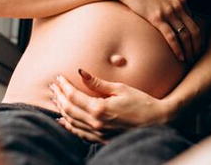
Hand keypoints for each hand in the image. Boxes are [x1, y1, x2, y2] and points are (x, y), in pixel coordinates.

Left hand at [49, 70, 170, 142]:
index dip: (64, 86)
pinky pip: (79, 133)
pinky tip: (63, 119)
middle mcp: (96, 123)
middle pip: (69, 109)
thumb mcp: (120, 88)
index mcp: (100, 109)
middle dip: (59, 96)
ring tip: (55, 98)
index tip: (58, 77)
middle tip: (53, 86)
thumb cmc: (141, 102)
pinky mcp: (102, 139)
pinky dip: (69, 126)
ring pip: (72, 122)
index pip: (73, 97)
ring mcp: (98, 133)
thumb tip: (81, 72)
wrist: (157, 121)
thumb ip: (98, 83)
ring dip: (61, 110)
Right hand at [114, 0, 201, 62]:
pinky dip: (178, 49)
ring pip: (185, 35)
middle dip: (198, 45)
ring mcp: (168, 12)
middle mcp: (178, 6)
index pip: (194, 20)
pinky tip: (180, 57)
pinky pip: (171, 37)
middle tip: (197, 56)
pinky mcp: (157, 18)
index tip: (196, 44)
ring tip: (190, 60)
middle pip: (195, 29)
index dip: (197, 34)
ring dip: (190, 50)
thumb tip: (173, 8)